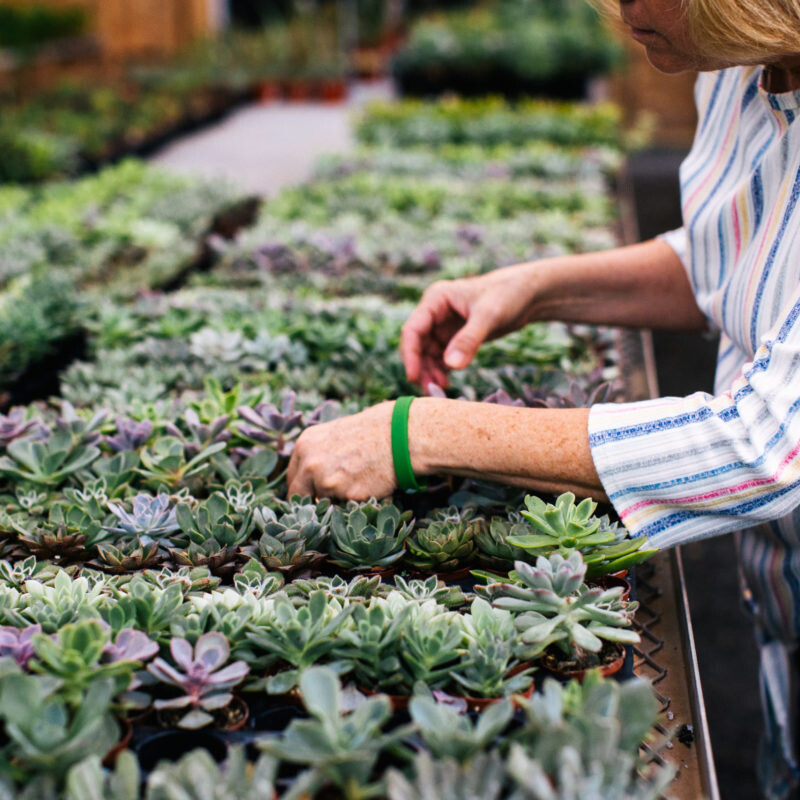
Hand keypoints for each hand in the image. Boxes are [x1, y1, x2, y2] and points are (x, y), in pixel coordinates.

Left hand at [287, 403, 395, 499]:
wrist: (397, 434)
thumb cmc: (370, 431)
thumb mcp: (332, 434)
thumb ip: (315, 455)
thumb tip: (308, 478)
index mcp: (304, 446)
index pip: (292, 479)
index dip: (303, 488)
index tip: (312, 494)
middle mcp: (310, 464)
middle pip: (299, 496)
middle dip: (311, 501)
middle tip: (327, 501)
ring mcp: (327, 482)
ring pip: (324, 503)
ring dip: (336, 500)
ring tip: (357, 483)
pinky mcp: (347, 496)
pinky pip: (345, 507)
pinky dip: (355, 502)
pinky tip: (368, 485)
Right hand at [400, 264, 539, 389]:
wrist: (529, 294)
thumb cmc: (509, 295)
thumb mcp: (489, 316)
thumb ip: (469, 340)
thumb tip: (451, 366)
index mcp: (436, 299)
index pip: (413, 330)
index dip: (410, 355)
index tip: (414, 378)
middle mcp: (435, 312)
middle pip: (417, 344)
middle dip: (421, 367)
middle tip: (431, 390)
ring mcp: (444, 325)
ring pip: (427, 354)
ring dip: (430, 371)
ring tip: (441, 390)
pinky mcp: (455, 336)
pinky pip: (441, 357)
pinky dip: (441, 370)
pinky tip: (447, 383)